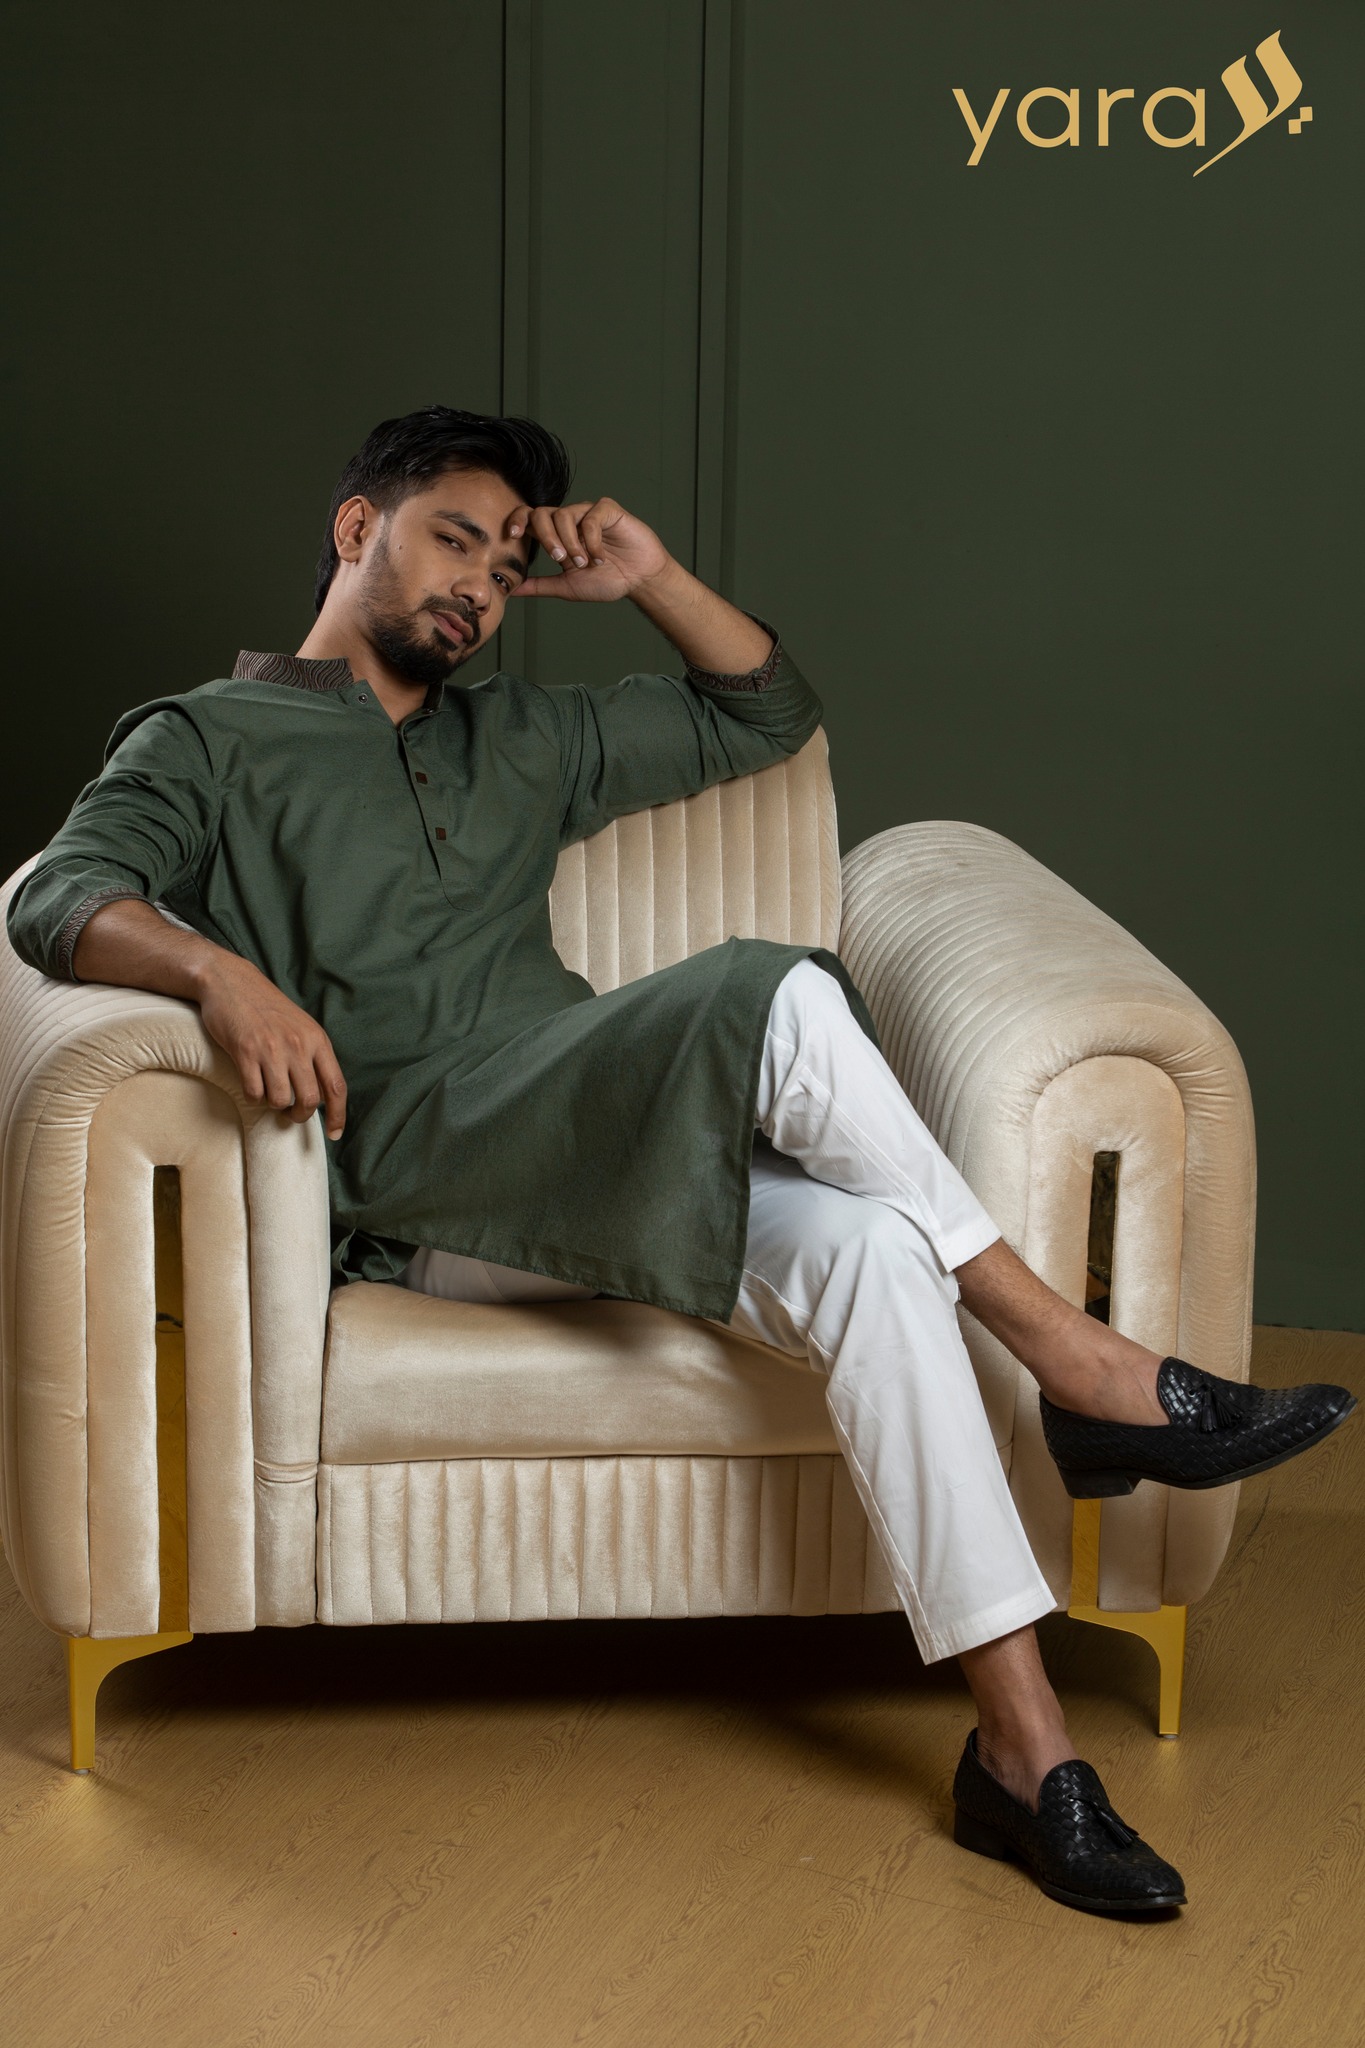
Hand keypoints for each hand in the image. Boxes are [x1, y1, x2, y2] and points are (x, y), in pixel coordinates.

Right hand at [197, 953, 347, 1140]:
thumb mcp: (300, 1026)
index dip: (339, 1115)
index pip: (336, 1086)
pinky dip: (253, 1096)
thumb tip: (322, 1094)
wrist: (230, 981)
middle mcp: (297, 1045)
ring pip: (280, 1100)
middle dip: (300, 1115)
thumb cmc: (266, 1007)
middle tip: (291, 1113)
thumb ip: (312, 1055)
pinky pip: (254, 1093)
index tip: (336, 1134)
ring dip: (273, 1105)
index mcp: (316, 1039)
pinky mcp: (244, 1052)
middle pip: (310, 1100)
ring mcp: (271, 1049)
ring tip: (267, 1092)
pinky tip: (251, 1083)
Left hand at [508, 496, 670, 601]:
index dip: (517, 520)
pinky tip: (600, 556)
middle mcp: (570, 520)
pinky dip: (592, 540)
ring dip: (571, 543)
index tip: (513, 536)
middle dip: (547, 538)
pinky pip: (590, 518)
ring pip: (564, 515)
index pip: (529, 517)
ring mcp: (588, 513)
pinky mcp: (608, 510)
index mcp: (556, 535)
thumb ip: (540, 585)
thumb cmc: (607, 580)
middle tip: (560, 559)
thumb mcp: (567, 586)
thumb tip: (511, 590)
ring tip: (585, 563)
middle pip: (542, 513)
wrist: (640, 580)